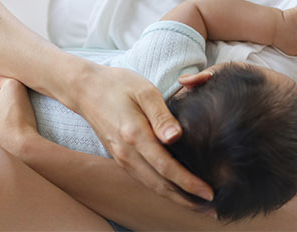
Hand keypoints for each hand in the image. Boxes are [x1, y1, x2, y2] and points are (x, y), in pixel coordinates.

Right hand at [66, 64, 215, 208]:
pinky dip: (162, 190)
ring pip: (151, 186)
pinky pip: (144, 180)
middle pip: (160, 185)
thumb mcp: (144, 91)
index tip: (209, 192)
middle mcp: (126, 153)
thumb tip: (176, 137)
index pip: (166, 167)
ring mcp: (121, 158)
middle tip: (212, 210)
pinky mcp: (120, 158)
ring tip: (198, 205)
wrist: (85, 90)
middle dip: (187, 200)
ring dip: (175, 198)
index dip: (189, 183)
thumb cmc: (118, 85)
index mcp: (135, 135)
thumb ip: (162, 115)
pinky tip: (176, 191)